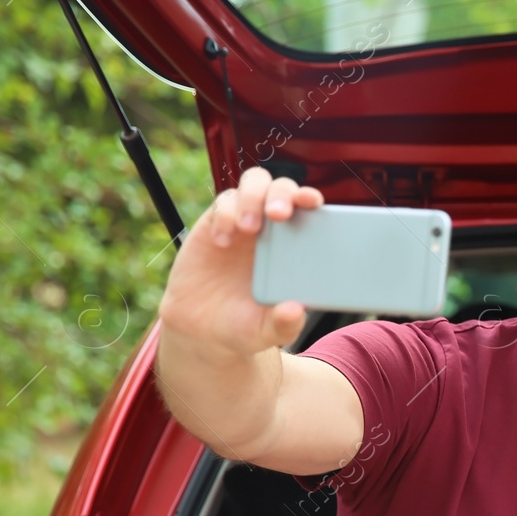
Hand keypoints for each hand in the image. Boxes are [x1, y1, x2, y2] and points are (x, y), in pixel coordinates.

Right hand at [157, 166, 323, 358]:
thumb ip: (284, 324)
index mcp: (296, 248)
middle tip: (278, 214)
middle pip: (281, 187)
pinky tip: (222, 242)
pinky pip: (223, 202)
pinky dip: (224, 215)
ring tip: (248, 227)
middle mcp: (273, 229)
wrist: (202, 329)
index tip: (313, 202)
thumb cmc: (245, 325)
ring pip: (253, 183)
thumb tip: (296, 311)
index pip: (309, 212)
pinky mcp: (216, 223)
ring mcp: (244, 223)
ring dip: (252, 197)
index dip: (311, 199)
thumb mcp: (268, 332)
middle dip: (281, 193)